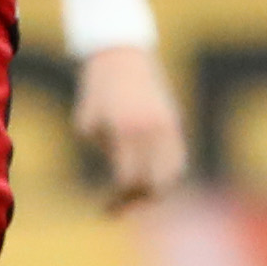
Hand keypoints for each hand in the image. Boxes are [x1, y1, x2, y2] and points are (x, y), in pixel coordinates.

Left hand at [71, 44, 187, 208]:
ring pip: (172, 176)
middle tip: (118, 208)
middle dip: (136, 202)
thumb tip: (123, 181)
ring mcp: (168, 126)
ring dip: (155, 191)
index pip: (129, 181)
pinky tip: (149, 181)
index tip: (105, 211)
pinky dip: (167, 176)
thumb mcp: (88, 125)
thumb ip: (107, 154)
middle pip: (154, 184)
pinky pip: (178, 160)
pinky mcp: (175, 123)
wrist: (120, 54)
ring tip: (134, 197)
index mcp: (127, 131)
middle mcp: (152, 131)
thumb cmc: (97, 90)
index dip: (118, 201)